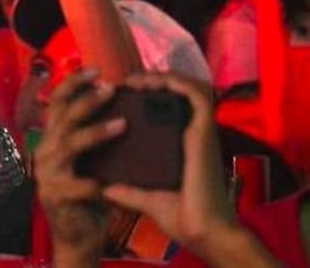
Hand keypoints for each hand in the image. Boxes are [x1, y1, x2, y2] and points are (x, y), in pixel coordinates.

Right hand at [34, 69, 116, 261]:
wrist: (78, 235)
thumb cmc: (90, 190)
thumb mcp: (91, 158)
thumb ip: (95, 134)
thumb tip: (126, 105)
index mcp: (54, 138)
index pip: (57, 102)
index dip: (74, 82)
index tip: (96, 69)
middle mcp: (47, 151)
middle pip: (63, 117)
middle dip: (88, 100)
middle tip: (112, 88)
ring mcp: (48, 174)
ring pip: (69, 144)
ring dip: (96, 132)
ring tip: (122, 125)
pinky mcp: (56, 197)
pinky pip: (76, 186)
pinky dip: (94, 184)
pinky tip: (110, 184)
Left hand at [102, 72, 238, 257]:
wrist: (204, 231)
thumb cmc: (185, 219)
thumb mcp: (150, 201)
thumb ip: (130, 193)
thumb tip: (105, 189)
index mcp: (188, 147)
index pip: (177, 109)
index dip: (157, 95)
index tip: (128, 94)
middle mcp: (197, 134)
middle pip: (186, 92)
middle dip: (160, 80)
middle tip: (130, 82)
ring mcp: (202, 131)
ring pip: (193, 87)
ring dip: (166, 77)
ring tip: (137, 79)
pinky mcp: (204, 132)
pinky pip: (197, 95)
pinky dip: (177, 83)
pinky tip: (153, 82)